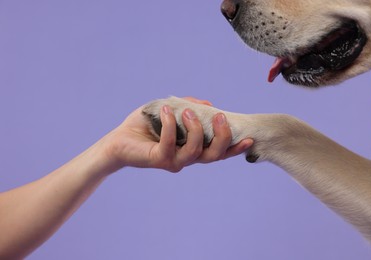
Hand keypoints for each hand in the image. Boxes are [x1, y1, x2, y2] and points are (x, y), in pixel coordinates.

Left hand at [103, 98, 252, 172]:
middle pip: (214, 156)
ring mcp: (174, 161)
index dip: (235, 147)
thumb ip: (191, 106)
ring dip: (196, 129)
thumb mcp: (172, 110)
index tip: (249, 138)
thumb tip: (208, 104)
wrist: (120, 139)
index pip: (218, 151)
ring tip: (188, 111)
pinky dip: (171, 124)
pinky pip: (170, 143)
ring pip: (195, 152)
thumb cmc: (147, 125)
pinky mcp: (158, 159)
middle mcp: (187, 158)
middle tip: (219, 116)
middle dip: (222, 137)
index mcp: (194, 148)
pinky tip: (166, 110)